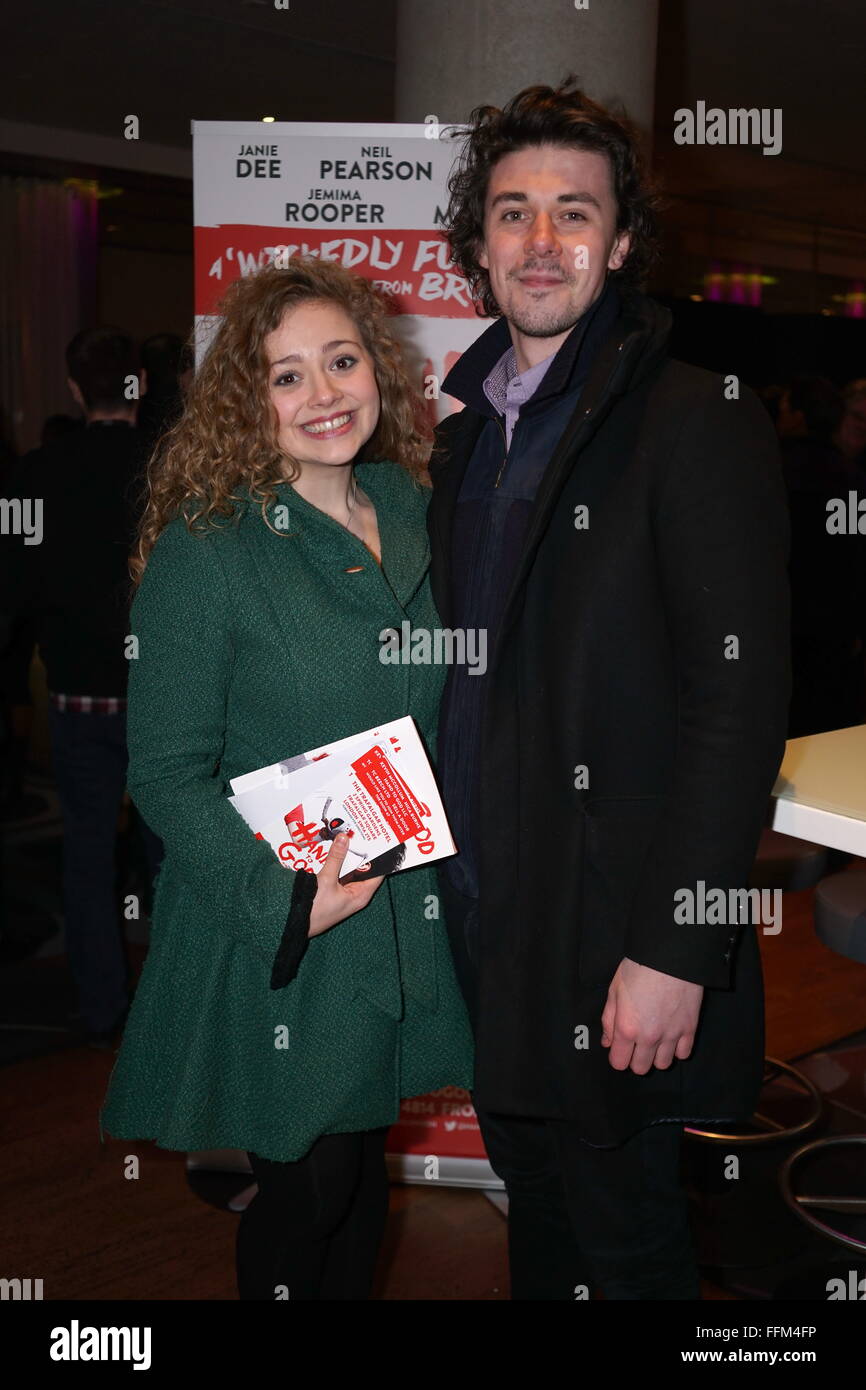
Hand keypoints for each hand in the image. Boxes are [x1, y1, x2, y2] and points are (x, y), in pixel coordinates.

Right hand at [307, 832, 384, 937]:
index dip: (379, 857)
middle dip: (360, 852)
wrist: (296, 924)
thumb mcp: (327, 880)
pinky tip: (333, 851)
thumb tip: (344, 838)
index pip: (378, 873)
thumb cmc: (315, 909)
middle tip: (359, 832)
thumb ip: (335, 858)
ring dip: (347, 857)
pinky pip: (339, 874)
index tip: (379, 839)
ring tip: (347, 837)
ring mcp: (344, 893)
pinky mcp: (334, 892)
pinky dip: (337, 863)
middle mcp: (355, 894)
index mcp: (361, 895)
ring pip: (349, 870)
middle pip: (363, 869)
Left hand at [601, 957, 703, 1073]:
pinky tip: (671, 1036)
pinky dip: (677, 1049)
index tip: (619, 1048)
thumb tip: (608, 1042)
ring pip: (663, 1064)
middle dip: (635, 1058)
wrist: (670, 955)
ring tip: (655, 1040)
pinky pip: (683, 1054)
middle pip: (640, 1068)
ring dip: (657, 1055)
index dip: (617, 1056)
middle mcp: (649, 1037)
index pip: (619, 1063)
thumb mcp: (614, 990)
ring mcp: (671, 1035)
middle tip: (636, 1043)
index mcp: (627, 1028)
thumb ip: (609, 1020)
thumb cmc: (638, 968)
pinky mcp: (690, 1028)